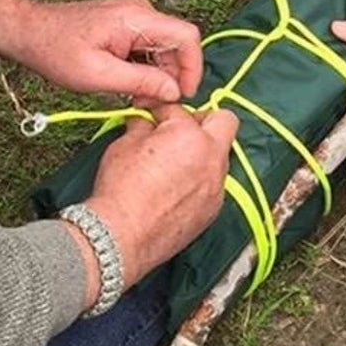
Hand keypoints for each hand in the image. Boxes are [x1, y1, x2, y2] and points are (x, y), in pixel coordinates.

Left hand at [0, 0, 202, 100]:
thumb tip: (174, 92)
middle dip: (171, 78)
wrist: (29, 32)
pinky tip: (128, 86)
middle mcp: (141, 11)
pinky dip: (145, 69)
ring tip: (135, 98)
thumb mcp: (97, 75)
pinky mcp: (126, 25)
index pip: (187, 37)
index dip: (192, 68)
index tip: (182, 96)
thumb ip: (140, 81)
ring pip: (164, 49)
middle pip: (177, 46)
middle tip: (149, 104)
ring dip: (157, 76)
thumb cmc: (55, 51)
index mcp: (137, 18)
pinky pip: (148, 47)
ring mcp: (134, 16)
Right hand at [84, 104, 239, 291]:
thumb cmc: (121, 191)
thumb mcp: (123, 146)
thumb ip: (140, 127)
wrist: (121, 236)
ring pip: (220, 156)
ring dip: (202, 153)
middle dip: (203, 120)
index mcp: (189, 136)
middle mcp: (211, 158)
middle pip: (224, 121)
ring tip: (174, 163)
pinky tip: (176, 188)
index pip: (179, 110)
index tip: (151, 117)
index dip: (161, 111)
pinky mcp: (213, 210)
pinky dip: (200, 180)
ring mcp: (216, 187)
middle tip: (179, 130)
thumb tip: (143, 122)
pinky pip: (214, 184)